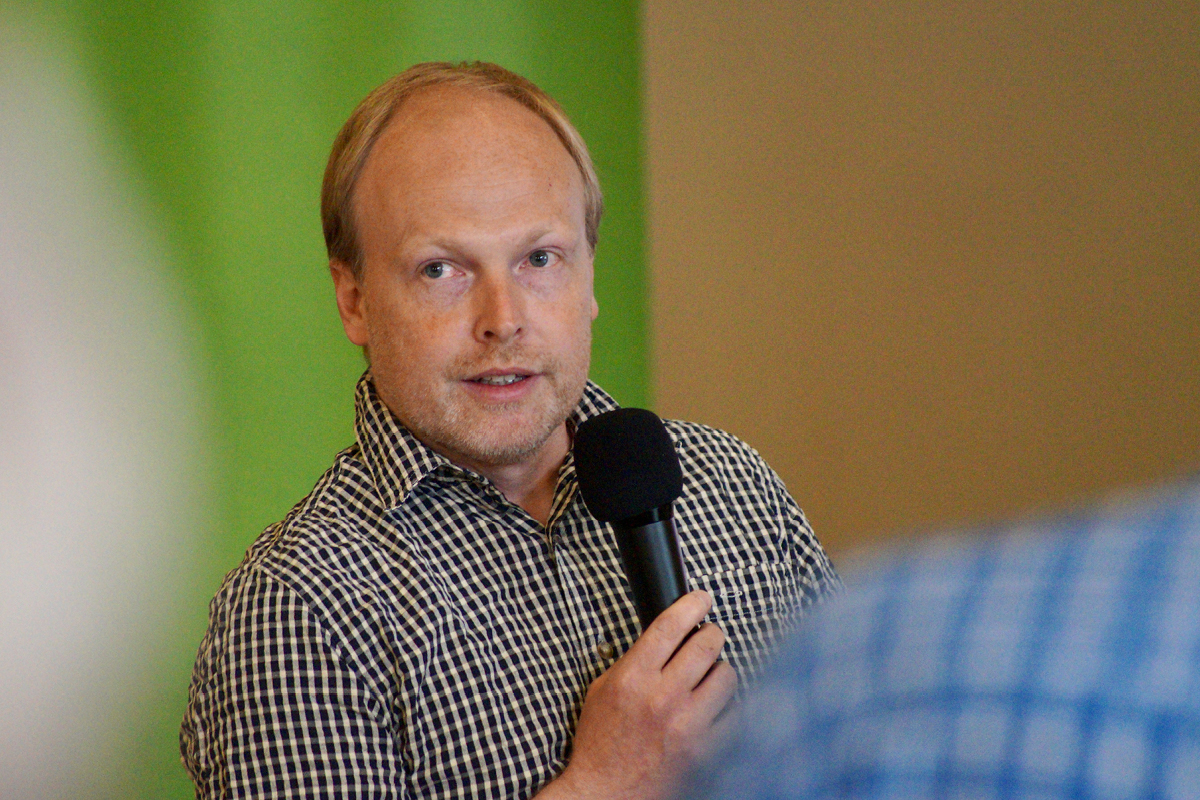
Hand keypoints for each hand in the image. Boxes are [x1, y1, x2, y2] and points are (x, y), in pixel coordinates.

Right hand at [539, 590, 737, 799]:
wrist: (607, 792)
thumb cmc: (601, 741)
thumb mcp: (603, 689)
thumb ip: (634, 660)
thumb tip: (667, 635)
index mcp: (633, 678)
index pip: (670, 625)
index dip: (692, 604)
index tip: (702, 598)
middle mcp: (662, 698)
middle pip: (706, 644)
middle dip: (710, 633)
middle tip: (708, 635)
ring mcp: (688, 725)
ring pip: (726, 675)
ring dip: (719, 671)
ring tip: (708, 678)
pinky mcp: (706, 750)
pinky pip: (734, 713)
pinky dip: (726, 708)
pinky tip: (713, 709)